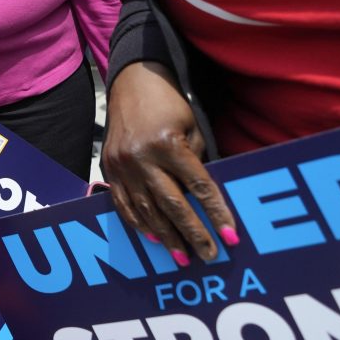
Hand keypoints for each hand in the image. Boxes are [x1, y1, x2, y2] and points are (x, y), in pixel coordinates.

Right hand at [101, 61, 236, 263]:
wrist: (131, 82)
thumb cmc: (169, 104)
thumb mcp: (192, 128)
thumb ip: (196, 162)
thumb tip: (204, 201)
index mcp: (167, 144)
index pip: (198, 186)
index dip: (216, 213)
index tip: (231, 236)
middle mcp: (141, 157)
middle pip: (172, 204)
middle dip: (192, 233)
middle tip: (209, 255)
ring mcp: (121, 165)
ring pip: (146, 210)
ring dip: (166, 236)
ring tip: (182, 256)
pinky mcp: (108, 168)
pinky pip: (123, 204)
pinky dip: (139, 224)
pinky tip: (154, 238)